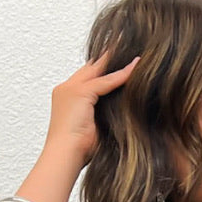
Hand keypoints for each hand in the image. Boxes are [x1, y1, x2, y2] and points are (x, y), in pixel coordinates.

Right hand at [46, 47, 142, 166]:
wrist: (65, 157)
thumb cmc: (77, 152)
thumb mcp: (92, 129)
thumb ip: (101, 115)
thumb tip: (121, 114)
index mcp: (66, 97)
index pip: (88, 77)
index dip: (104, 69)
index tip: (121, 61)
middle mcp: (66, 89)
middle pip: (92, 67)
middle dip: (110, 56)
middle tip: (128, 44)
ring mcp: (71, 89)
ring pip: (99, 69)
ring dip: (116, 59)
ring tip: (134, 51)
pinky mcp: (79, 93)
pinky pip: (105, 80)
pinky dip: (122, 74)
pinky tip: (136, 66)